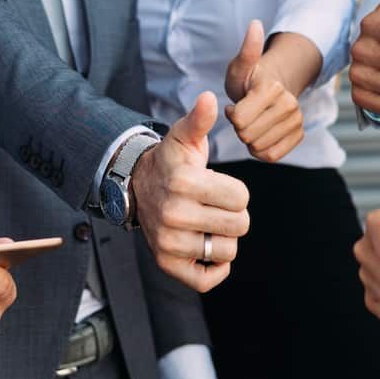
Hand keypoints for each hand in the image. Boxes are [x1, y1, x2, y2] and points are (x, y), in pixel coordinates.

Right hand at [131, 92, 249, 292]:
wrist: (137, 188)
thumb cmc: (171, 162)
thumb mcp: (183, 138)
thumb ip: (199, 120)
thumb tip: (209, 98)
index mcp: (184, 183)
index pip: (242, 198)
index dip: (237, 192)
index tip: (218, 186)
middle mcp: (174, 215)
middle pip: (240, 225)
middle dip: (233, 214)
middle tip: (214, 205)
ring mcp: (169, 244)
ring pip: (227, 251)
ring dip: (224, 238)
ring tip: (207, 223)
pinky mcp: (168, 265)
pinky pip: (207, 280)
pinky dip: (215, 268)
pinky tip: (207, 247)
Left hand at [224, 21, 304, 162]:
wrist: (274, 88)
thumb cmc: (250, 79)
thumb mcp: (240, 67)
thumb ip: (247, 50)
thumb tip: (255, 23)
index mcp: (272, 88)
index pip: (238, 120)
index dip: (232, 114)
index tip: (237, 103)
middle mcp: (289, 104)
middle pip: (247, 135)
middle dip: (240, 127)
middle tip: (246, 113)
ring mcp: (297, 121)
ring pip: (258, 147)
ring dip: (250, 138)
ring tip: (254, 121)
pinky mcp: (299, 135)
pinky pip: (271, 156)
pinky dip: (261, 149)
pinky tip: (261, 134)